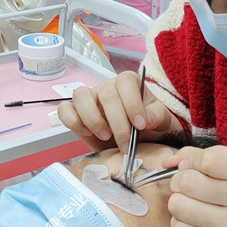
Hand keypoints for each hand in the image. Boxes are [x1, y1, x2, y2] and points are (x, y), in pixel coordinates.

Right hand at [56, 70, 180, 150]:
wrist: (137, 141)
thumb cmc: (148, 127)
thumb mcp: (161, 122)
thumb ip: (158, 116)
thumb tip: (148, 118)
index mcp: (128, 83)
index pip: (126, 82)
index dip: (133, 103)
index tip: (140, 125)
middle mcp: (107, 87)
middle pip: (106, 94)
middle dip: (117, 123)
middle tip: (126, 143)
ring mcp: (89, 98)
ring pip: (81, 96)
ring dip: (93, 119)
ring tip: (105, 136)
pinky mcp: (76, 113)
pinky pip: (65, 110)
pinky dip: (73, 121)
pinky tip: (86, 133)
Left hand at [165, 145, 226, 226]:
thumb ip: (204, 156)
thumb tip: (170, 161)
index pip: (208, 160)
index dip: (193, 160)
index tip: (196, 166)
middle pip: (188, 182)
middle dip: (179, 180)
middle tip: (187, 185)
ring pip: (179, 206)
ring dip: (177, 202)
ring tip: (189, 202)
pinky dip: (179, 222)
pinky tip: (192, 219)